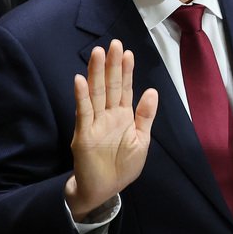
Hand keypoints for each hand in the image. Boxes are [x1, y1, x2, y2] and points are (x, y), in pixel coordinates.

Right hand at [64, 40, 158, 220]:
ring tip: (97, 54)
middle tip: (114, 43)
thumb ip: (145, 116)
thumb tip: (152, 91)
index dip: (126, 71)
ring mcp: (94, 123)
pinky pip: (83, 113)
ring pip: (95, 94)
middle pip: (109, 86)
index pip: (124, 89)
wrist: (104, 190)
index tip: (128, 52)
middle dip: (112, 65)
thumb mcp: (141, 140)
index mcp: (122, 116)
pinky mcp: (84, 135)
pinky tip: (81, 81)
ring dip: (95, 74)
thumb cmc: (122, 166)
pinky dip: (82, 97)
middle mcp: (107, 115)